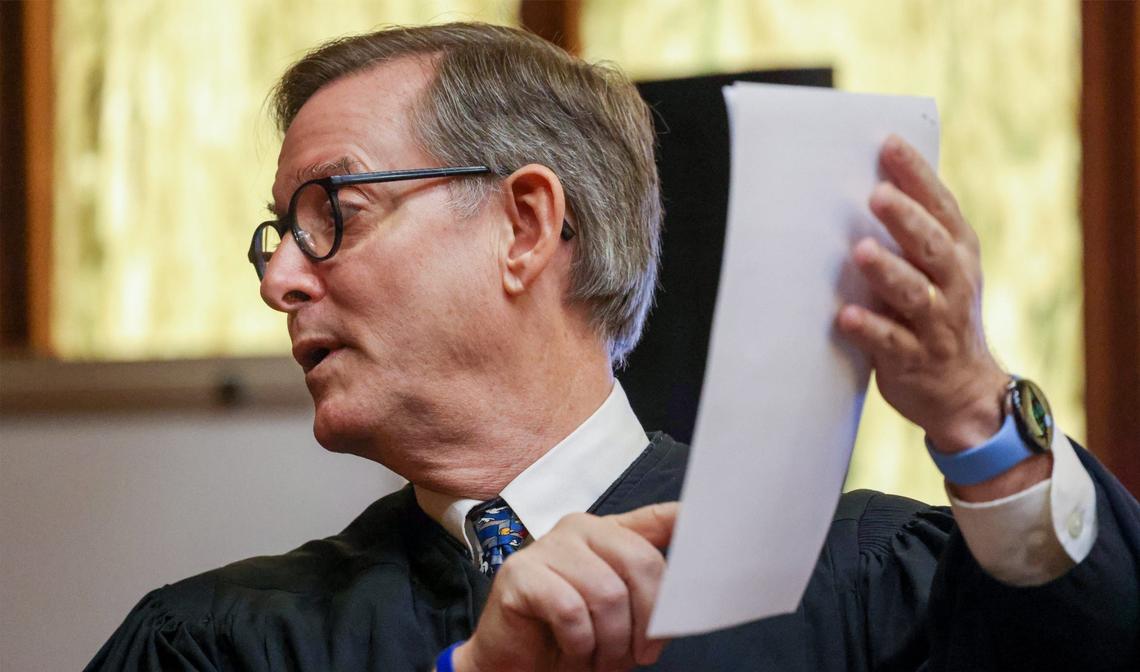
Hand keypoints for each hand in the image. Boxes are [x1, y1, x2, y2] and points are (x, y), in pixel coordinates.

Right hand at [453, 502, 676, 671]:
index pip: (659, 517)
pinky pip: (571, 611)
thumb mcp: (622, 619)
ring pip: (607, 593)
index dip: (690, 520)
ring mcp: (547, 546)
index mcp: (611, 534)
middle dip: (647, 621)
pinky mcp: (520, 572)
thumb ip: (649, 597)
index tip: (717, 528)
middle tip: (636, 656)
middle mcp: (581, 528)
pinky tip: (572, 650)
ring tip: (599, 660)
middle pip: (641, 562)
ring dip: (610, 643)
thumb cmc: (572, 640)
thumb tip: (685, 596)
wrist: (512, 664)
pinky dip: (579, 644)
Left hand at [837, 135, 1008, 453]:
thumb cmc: (938, 313)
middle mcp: (952, 283)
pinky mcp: (913, 359)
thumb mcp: (938, 269)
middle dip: (906, 219)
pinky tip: (846, 316)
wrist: (963, 390)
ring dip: (887, 271)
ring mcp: (935, 323)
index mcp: (958, 252)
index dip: (917, 175)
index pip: (940, 206)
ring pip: (913, 293)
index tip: (888, 145)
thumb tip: (868, 179)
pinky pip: (891, 342)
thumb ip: (913, 231)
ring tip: (860, 252)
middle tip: (877, 196)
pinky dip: (869, 328)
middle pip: (931, 246)